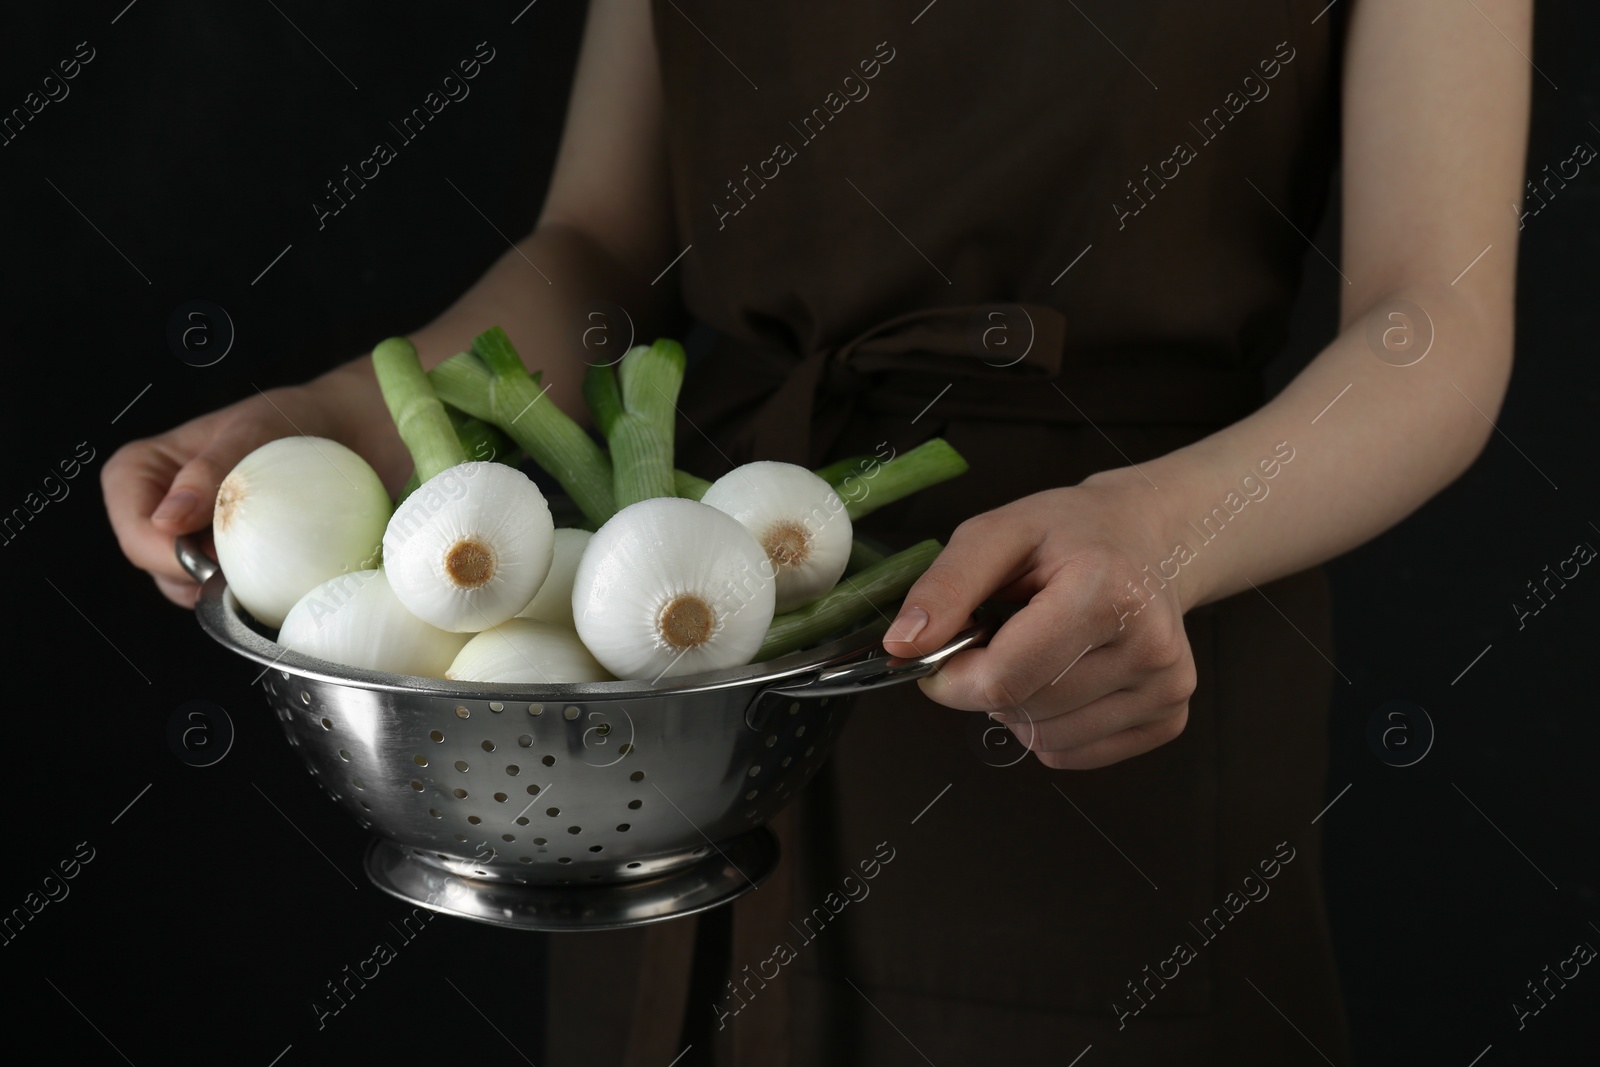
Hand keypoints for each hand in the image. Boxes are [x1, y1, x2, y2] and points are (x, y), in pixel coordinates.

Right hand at [101, 365, 406, 607]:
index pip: (134, 531)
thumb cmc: (291, 420)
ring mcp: (190, 539)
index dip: (167, 556)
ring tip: (275, 550)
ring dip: (233, 584)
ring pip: (190, 589)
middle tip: (258, 551)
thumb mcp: (253, 432)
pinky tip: (283, 566)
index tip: (216, 558)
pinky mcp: (224, 560)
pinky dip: (253, 589)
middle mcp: (157, 509)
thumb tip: (168, 520)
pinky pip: (226, 593)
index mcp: (141, 471)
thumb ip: (210, 471)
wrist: (343, 434)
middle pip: (159, 569)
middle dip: (205, 573)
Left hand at [882, 476, 1196, 769]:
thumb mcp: (997, 533)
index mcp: (1106, 592)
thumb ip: (944, 587)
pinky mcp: (1169, 717)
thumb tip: (902, 647)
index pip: (1003, 680)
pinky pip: (1073, 754)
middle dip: (986, 684)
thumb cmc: (1072, 533)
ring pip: (1044, 741)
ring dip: (1018, 707)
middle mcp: (1148, 646)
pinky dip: (1048, 725)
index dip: (953, 678)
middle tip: (1001, 636)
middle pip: (1023, 711)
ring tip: (1039, 650)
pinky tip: (1063, 675)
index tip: (944, 653)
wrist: (1150, 539)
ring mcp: (1166, 688)